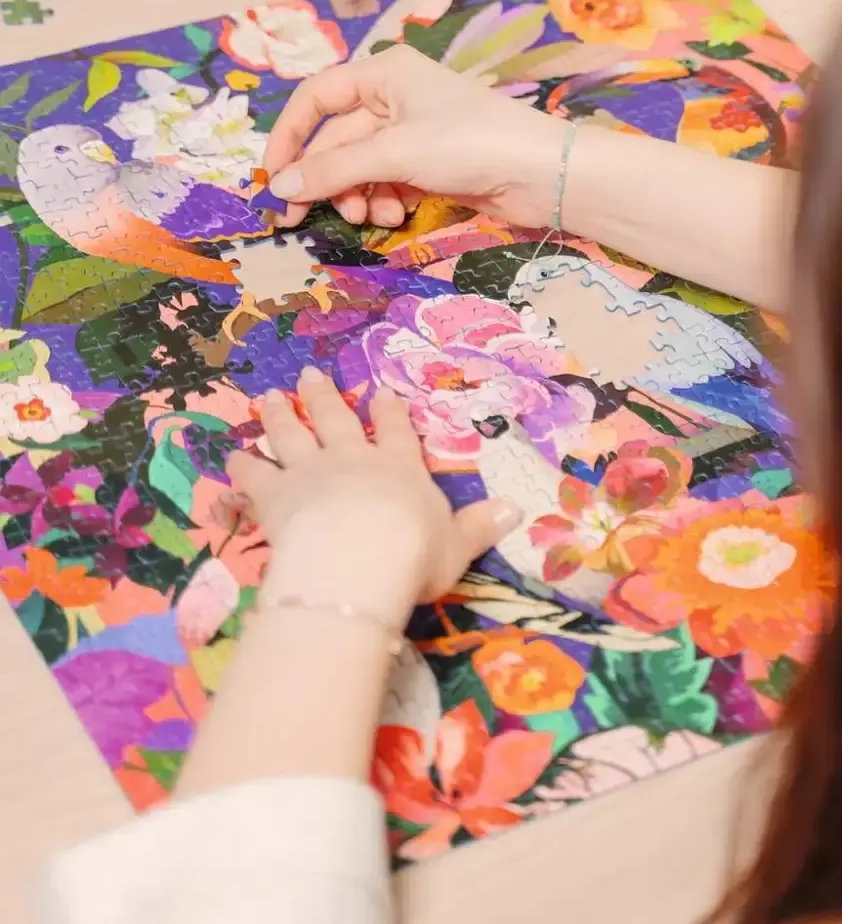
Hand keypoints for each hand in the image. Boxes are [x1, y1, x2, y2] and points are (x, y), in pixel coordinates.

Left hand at [225, 366, 521, 629]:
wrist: (361, 557)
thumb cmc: (416, 552)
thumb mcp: (458, 543)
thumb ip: (482, 525)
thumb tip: (518, 510)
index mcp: (400, 468)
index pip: (397, 432)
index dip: (390, 411)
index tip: (382, 391)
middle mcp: (354, 460)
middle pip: (337, 420)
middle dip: (325, 396)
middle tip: (311, 373)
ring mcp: (311, 472)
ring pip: (293, 435)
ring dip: (280, 415)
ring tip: (269, 395)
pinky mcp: (276, 495)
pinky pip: (256, 475)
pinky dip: (244, 465)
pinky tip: (233, 454)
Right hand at [263, 44, 567, 229]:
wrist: (539, 174)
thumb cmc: (468, 143)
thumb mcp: (394, 152)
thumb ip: (334, 170)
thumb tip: (280, 187)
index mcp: (382, 75)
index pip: (316, 99)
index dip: (290, 138)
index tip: (273, 180)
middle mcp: (394, 99)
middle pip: (337, 141)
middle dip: (325, 179)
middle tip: (300, 219)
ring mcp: (413, 135)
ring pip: (361, 168)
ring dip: (355, 195)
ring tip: (366, 216)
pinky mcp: (431, 167)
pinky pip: (387, 183)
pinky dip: (383, 200)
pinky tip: (393, 215)